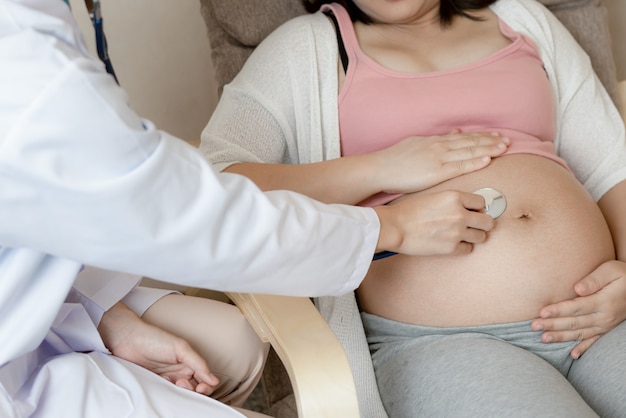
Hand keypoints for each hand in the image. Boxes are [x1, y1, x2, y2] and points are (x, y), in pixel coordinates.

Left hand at [98, 302, 219, 394]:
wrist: (127, 340)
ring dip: (180, 393)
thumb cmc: (153, 338)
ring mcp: (167, 379)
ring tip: (173, 383)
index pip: (205, 380)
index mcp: (189, 363)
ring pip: (180, 394)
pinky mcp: (154, 385)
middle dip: (193, 391)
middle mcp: (180, 372)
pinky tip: (163, 386)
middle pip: (194, 390)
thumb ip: (198, 364)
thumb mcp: (181, 348)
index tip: (200, 388)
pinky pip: (165, 395)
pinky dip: (168, 395)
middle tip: (182, 384)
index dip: (206, 387)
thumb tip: (214, 380)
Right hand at [370, 130, 508, 193]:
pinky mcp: (436, 172)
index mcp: (434, 141)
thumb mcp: (413, 145)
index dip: (481, 137)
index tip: (495, 136)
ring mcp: (438, 158)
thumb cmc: (393, 161)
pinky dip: (475, 162)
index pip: (463, 138)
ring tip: (504, 148)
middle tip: (508, 140)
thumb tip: (445, 138)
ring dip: (488, 149)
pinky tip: (488, 159)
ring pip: (469, 151)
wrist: (380, 168)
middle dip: (490, 141)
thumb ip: (432, 142)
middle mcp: (439, 146)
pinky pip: (459, 166)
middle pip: (470, 142)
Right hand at [374, 190, 494, 255]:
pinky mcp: (451, 248)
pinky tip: (453, 242)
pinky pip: (468, 249)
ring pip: (481, 237)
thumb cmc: (409, 210)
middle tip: (475, 225)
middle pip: (488, 222)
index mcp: (455, 197)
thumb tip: (467, 207)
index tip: (474, 211)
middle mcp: (460, 214)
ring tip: (463, 234)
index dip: (478, 208)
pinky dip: (463, 247)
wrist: (395, 227)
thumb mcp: (434, 196)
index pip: (481, 203)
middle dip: (483, 223)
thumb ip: (453, 200)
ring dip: (474, 235)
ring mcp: (457, 233)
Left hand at [531, 260, 625, 358]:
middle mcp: (604, 317)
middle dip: (552, 325)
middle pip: (574, 322)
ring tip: (543, 339)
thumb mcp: (611, 270)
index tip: (541, 312)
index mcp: (604, 301)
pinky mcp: (607, 329)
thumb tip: (577, 288)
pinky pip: (594, 341)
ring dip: (561, 337)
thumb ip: (594, 279)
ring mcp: (606, 325)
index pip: (576, 307)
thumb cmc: (623, 275)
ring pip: (580, 333)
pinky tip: (573, 355)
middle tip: (533, 326)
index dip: (558, 310)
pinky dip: (583, 348)